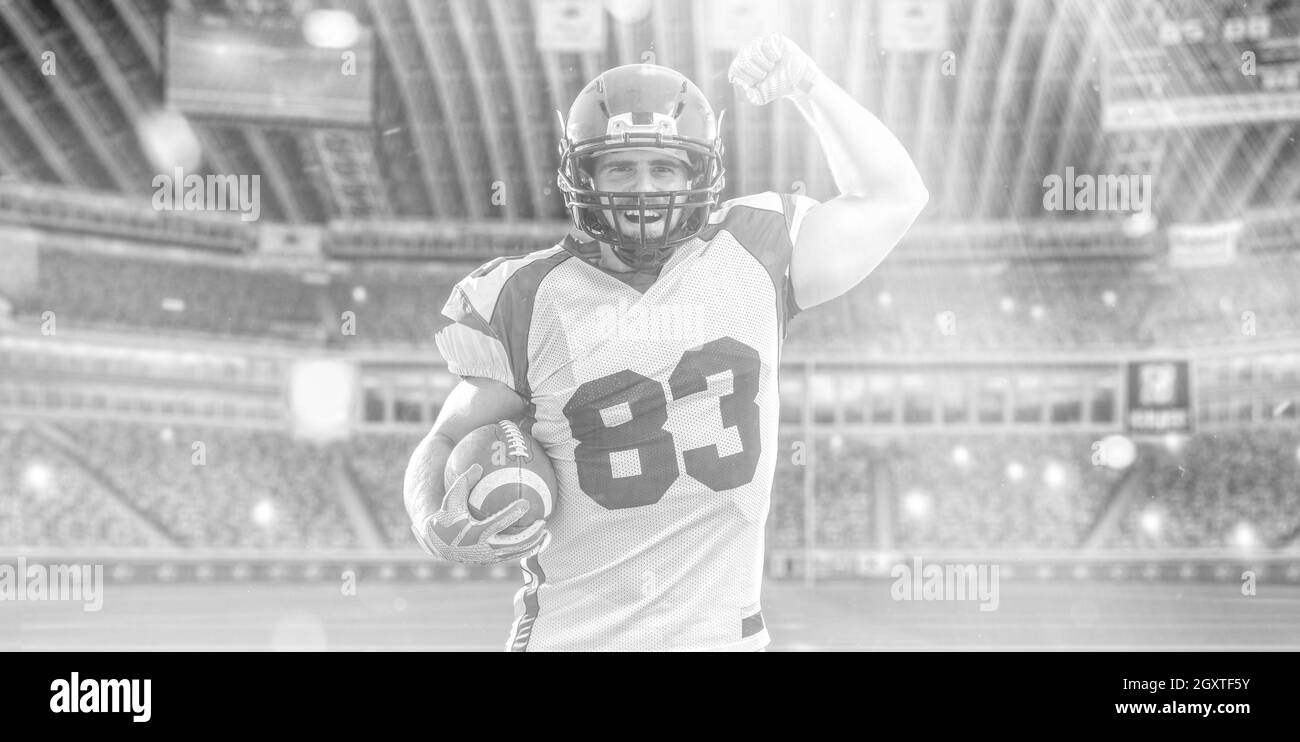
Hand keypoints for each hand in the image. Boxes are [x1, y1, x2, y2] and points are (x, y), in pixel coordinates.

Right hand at [410, 463, 550, 563]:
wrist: (437, 542)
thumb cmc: (446, 515)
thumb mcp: (451, 498)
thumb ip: (464, 481)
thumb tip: (479, 465)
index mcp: (472, 533)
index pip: (496, 524)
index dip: (511, 515)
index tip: (526, 504)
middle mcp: (482, 548)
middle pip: (512, 544)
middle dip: (530, 535)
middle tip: (543, 522)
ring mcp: (488, 557)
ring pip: (515, 553)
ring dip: (532, 544)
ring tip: (547, 533)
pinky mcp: (491, 561)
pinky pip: (512, 556)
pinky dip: (526, 549)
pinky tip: (538, 540)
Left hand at [728, 33, 822, 105]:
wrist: (796, 80)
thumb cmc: (776, 86)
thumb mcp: (759, 97)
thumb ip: (746, 96)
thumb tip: (738, 82)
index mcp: (740, 67)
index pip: (735, 70)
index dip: (748, 79)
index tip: (758, 83)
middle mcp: (747, 54)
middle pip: (743, 61)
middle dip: (757, 73)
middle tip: (766, 75)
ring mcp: (758, 44)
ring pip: (753, 52)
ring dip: (765, 65)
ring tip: (772, 67)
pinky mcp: (770, 38)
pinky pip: (766, 44)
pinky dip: (773, 55)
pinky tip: (777, 58)